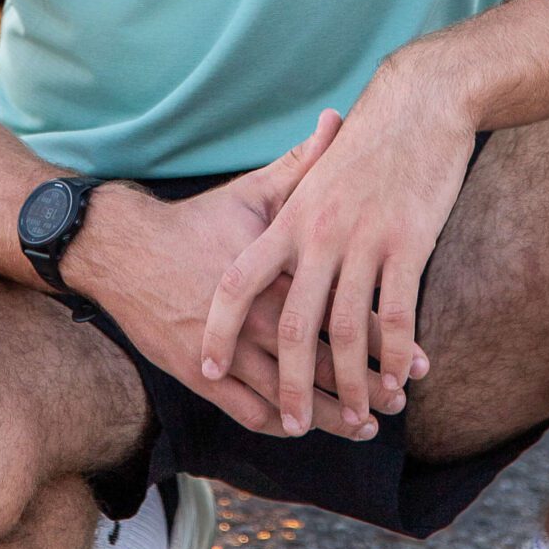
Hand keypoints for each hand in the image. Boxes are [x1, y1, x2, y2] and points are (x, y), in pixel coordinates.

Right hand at [70, 111, 425, 440]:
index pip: (345, 312)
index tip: (422, 361)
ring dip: (330, 416)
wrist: (126, 249)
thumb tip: (338, 121)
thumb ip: (303, 165)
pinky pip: (246, 410)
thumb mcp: (253, 192)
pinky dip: (276, 423)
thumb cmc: (198, 220)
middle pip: (326, 361)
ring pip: (290, 394)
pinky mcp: (201, 371)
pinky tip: (299, 428)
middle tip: (399, 402)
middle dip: (366, 386)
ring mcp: (231, 348)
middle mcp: (260, 314)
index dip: (387, 340)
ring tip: (363, 426)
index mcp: (282, 272)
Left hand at [200, 60, 474, 437]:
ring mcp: (364, 240)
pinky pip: (398, 313)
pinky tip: (400, 378)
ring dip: (354, 384)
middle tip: (293, 423)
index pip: (238, 282)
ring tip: (360, 418)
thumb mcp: (318, 175)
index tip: (206, 366)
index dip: (220, 327)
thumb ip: (291, 211)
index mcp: (290, 218)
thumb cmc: (369, 141)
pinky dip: (397, 354)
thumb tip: (272, 255)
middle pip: (296, 324)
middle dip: (293, 383)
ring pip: (350, 330)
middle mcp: (319, 233)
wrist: (418, 104)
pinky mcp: (408, 242)